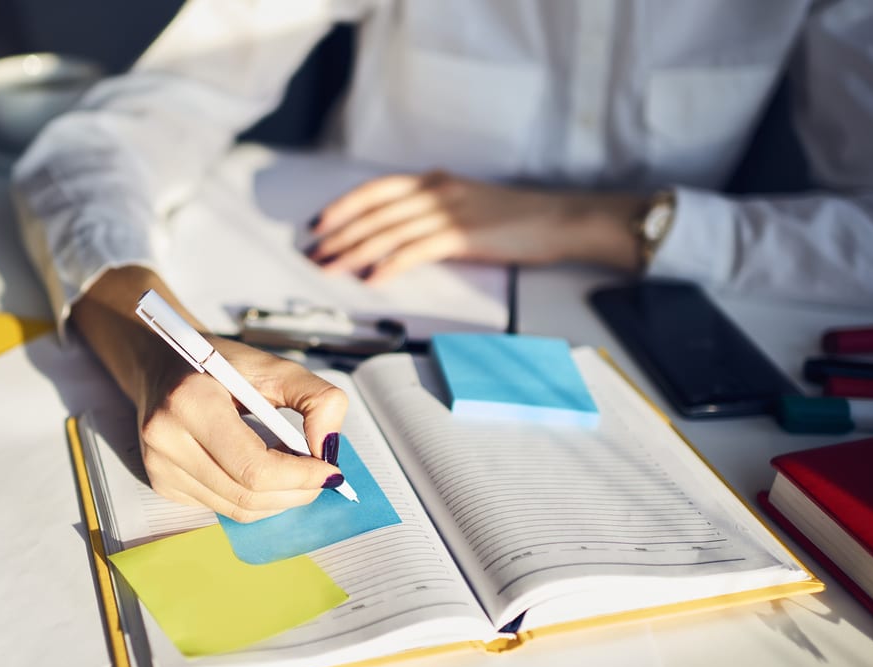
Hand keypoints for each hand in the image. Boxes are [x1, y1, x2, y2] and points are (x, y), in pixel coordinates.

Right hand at [72, 267, 347, 521]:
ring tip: (295, 472)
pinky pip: (221, 506)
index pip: (254, 467)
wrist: (161, 364)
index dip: (300, 477)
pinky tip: (261, 471)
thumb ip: (316, 399)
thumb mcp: (273, 366)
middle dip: (296, 492)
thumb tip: (329, 448)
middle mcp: (167, 439)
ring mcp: (160, 467)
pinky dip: (253, 497)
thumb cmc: (218, 363)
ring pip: (237, 509)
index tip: (331, 471)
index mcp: (191, 402)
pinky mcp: (162, 483)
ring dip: (278, 499)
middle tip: (321, 477)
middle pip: (248, 495)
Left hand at [306, 171, 644, 280]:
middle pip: (373, 212)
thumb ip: (433, 212)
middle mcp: (435, 191)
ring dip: (353, 251)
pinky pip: (416, 249)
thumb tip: (399, 232)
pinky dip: (390, 264)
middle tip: (313, 253)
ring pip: (388, 230)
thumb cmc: (516, 218)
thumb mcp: (466, 204)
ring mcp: (449, 211)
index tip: (317, 224)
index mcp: (433, 182)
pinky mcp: (463, 235)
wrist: (559, 218)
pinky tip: (373, 278)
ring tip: (331, 267)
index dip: (341, 206)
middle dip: (338, 234)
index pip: (374, 191)